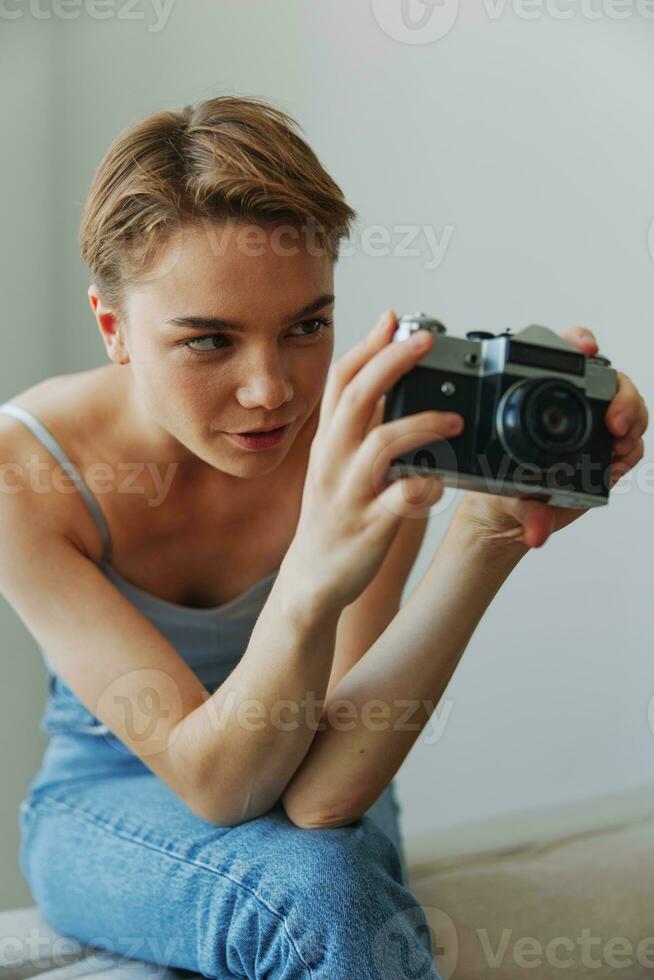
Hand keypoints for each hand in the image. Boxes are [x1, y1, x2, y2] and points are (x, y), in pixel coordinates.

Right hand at [285, 310, 459, 611]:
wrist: (311, 578)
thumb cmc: (334, 515)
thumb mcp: (335, 463)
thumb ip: (357, 424)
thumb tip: (384, 379)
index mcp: (328, 441)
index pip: (340, 380)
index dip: (367, 345)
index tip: (394, 318)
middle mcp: (333, 460)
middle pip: (356, 397)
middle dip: (392, 362)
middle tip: (427, 340)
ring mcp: (349, 492)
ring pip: (380, 445)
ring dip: (420, 424)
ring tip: (453, 420)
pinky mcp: (369, 525)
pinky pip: (401, 498)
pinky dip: (426, 486)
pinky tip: (440, 483)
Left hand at [453, 326, 648, 549]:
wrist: (507, 516)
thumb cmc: (497, 489)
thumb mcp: (503, 493)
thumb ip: (522, 508)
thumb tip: (537, 530)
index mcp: (536, 396)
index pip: (562, 353)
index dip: (579, 342)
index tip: (587, 349)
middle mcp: (568, 407)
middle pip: (610, 380)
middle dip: (622, 396)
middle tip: (616, 422)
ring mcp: (590, 427)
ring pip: (628, 408)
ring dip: (632, 422)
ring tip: (618, 446)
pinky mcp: (604, 450)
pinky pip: (631, 442)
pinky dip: (630, 451)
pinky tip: (616, 465)